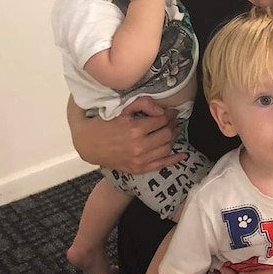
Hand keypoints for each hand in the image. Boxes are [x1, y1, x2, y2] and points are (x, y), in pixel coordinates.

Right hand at [68, 95, 184, 173]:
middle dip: (173, 125)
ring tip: (174, 130)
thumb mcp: (121, 109)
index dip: (170, 114)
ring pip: (166, 148)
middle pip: (167, 134)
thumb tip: (162, 111)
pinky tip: (183, 155)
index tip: (172, 111)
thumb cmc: (105, 124)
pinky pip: (161, 165)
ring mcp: (139, 160)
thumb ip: (143, 104)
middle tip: (174, 120)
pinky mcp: (138, 169)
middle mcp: (139, 147)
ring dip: (173, 138)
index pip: (162, 120)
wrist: (88, 145)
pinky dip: (174, 160)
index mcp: (135, 130)